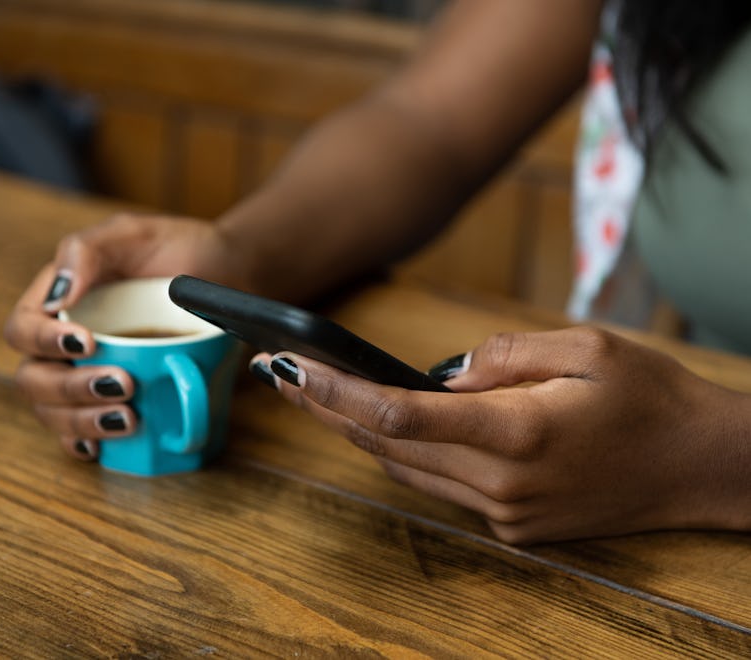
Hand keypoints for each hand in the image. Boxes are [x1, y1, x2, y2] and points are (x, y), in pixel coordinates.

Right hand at [4, 213, 247, 460]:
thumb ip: (87, 252)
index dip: (44, 343)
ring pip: (56, 413)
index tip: (87, 343)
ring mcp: (89, 374)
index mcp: (59, 301)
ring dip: (83, 422)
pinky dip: (87, 442)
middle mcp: (66, 343)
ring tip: (128, 418)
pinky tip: (103, 446)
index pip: (23, 330)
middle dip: (71, 389)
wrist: (228, 272)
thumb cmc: (178, 248)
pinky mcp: (117, 398)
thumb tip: (56, 298)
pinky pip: (84, 432)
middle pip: (34, 380)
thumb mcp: (133, 234)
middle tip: (123, 383)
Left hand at [252, 327, 750, 542]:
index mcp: (519, 434)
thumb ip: (504, 355)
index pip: (400, 416)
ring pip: (407, 469)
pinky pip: (441, 484)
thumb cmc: (651, 397)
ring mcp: (506, 514)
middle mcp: (503, 486)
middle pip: (388, 446)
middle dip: (329, 410)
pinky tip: (382, 426)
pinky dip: (406, 452)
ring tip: (315, 393)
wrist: (703, 467)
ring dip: (358, 433)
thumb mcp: (586, 345)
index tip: (293, 368)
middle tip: (282, 373)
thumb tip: (444, 373)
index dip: (338, 394)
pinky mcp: (514, 527)